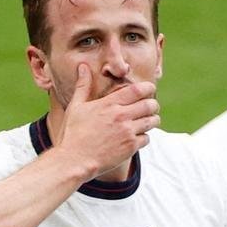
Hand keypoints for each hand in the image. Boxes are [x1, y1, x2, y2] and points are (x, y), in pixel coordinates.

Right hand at [55, 64, 159, 179]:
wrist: (75, 160)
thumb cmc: (73, 133)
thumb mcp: (76, 107)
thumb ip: (83, 86)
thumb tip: (82, 66)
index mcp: (109, 104)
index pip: (137, 90)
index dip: (148, 87)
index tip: (150, 88)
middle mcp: (121, 116)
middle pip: (150, 104)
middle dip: (153, 104)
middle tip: (151, 106)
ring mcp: (127, 132)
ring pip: (152, 121)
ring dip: (152, 120)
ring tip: (148, 120)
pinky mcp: (130, 147)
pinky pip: (147, 138)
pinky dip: (145, 137)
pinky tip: (138, 137)